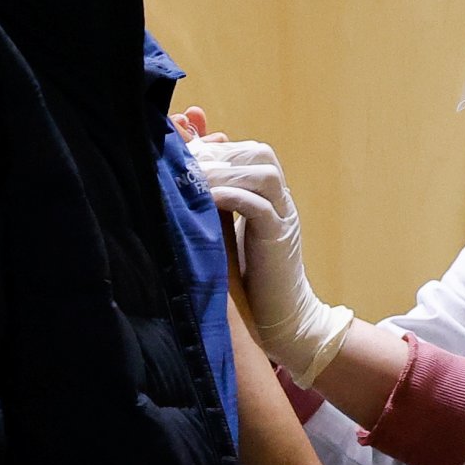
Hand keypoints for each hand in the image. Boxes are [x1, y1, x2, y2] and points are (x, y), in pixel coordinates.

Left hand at [178, 118, 354, 384]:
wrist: (279, 318)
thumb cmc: (244, 277)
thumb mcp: (224, 232)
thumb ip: (212, 202)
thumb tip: (182, 176)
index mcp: (268, 195)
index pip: (245, 151)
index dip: (214, 146)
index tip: (181, 150)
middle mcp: (279, 200)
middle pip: (257, 155)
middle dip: (217, 154)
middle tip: (183, 162)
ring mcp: (283, 217)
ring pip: (263, 173)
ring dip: (224, 171)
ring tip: (191, 176)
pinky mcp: (279, 239)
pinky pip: (259, 207)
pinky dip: (233, 197)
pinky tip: (207, 197)